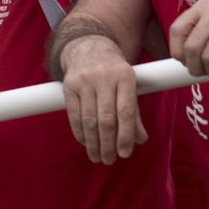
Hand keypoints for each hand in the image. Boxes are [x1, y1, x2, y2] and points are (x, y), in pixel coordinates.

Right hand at [58, 32, 145, 163]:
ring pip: (89, 120)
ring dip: (93, 143)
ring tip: (98, 157)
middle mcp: (104, 77)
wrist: (90, 49)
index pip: (126, 111)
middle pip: (106, 118)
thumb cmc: (115, 73)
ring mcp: (84, 81)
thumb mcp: (129, 86)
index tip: (125, 153)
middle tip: (110, 160)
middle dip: (108, 144)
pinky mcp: (69, 85)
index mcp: (124, 76)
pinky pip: (74, 115)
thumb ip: (135, 113)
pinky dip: (80, 133)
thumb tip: (140, 139)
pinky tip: (86, 143)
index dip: (126, 135)